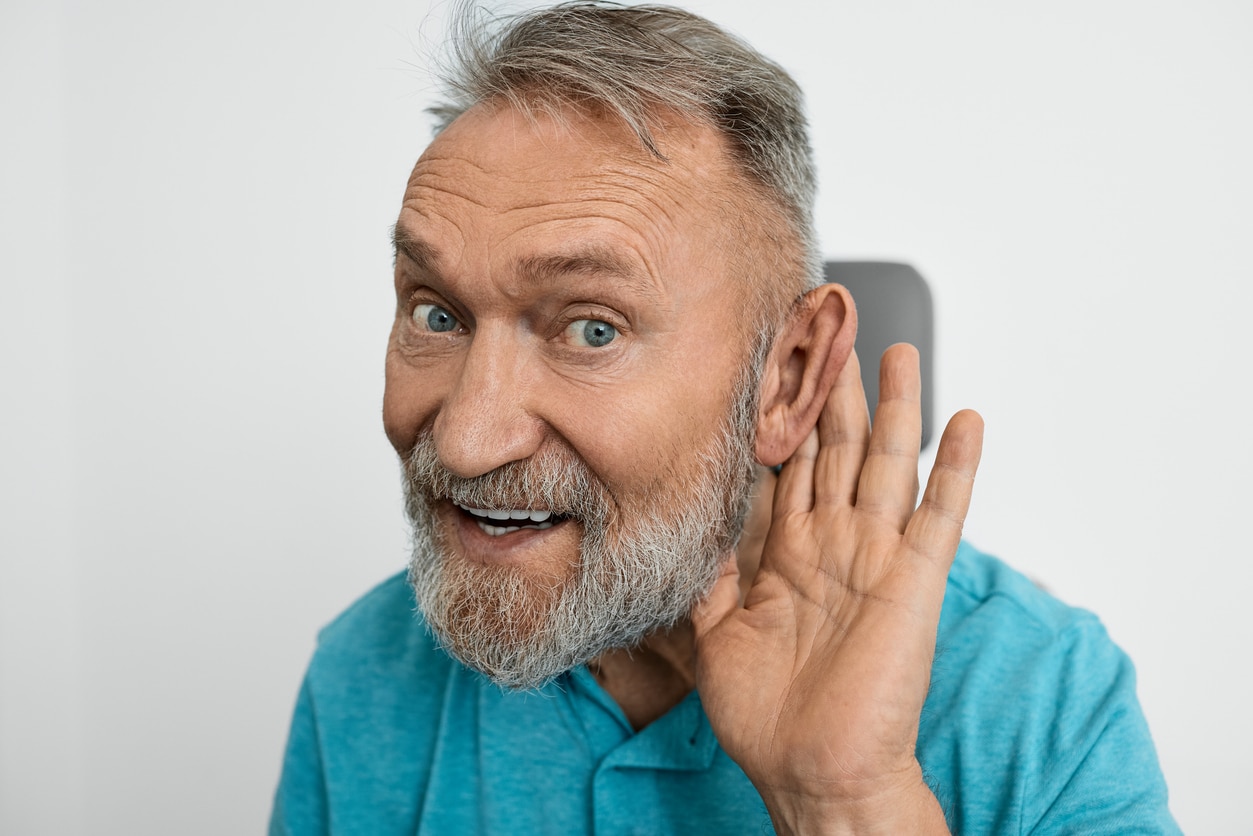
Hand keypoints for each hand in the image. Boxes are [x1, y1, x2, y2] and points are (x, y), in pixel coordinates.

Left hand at [691, 344, 983, 833]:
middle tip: (831, 328)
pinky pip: (940, 516)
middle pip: (835, 448)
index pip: (783, 464)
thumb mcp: (714, 632)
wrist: (811, 771)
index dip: (778, 414)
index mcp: (786, 552)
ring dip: (894, 406)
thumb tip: (685, 523)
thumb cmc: (765, 713)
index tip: (772, 360)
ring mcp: (875, 559)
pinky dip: (957, 467)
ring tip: (897, 349)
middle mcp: (832, 544)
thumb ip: (708, 573)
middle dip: (832, 388)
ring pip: (886, 464)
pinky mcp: (912, 583)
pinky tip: (967, 418)